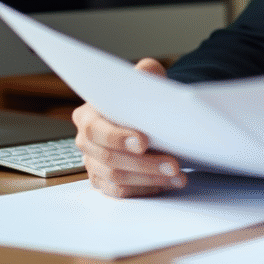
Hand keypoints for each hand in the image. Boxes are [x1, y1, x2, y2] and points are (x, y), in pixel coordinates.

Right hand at [71, 57, 187, 197]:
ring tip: (178, 175)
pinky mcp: (103, 181)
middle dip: (144, 164)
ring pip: (117, 178)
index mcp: (87, 115)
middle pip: (109, 159)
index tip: (144, 142)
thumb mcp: (146, 79)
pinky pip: (121, 192)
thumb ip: (146, 72)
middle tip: (173, 164)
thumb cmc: (142, 98)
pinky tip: (166, 183)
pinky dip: (145, 189)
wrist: (145, 118)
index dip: (119, 138)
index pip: (97, 130)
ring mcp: (93, 163)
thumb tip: (148, 71)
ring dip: (150, 178)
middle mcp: (86, 141)